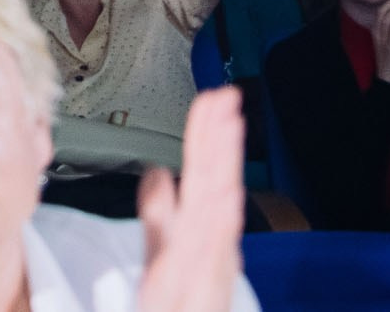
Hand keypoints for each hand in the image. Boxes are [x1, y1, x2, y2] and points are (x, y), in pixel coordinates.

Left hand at [134, 87, 248, 311]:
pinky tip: (226, 191)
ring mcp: (212, 261)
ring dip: (226, 165)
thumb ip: (159, 213)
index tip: (210, 100)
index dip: (206, 135)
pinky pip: (217, 249)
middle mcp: (210, 240)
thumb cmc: (176, 304)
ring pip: (221, 204)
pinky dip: (223, 219)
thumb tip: (158, 173)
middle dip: (221, 138)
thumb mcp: (162, 252)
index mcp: (198, 228)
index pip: (201, 172)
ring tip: (230, 128)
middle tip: (226, 98)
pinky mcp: (210, 283)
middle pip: (215, 179)